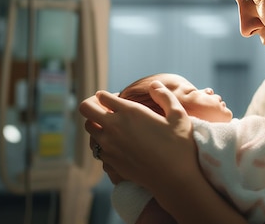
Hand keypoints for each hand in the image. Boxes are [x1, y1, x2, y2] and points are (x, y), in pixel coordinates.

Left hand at [79, 81, 198, 195]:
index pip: (101, 96)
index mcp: (129, 112)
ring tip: (110, 126)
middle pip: (86, 109)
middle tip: (104, 108)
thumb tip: (154, 85)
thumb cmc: (179, 145)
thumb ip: (165, 96)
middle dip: (92, 104)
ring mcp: (109, 146)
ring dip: (96, 124)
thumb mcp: (178, 115)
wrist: (174, 179)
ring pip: (88, 129)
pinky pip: (95, 147)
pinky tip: (114, 143)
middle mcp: (114, 127)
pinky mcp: (110, 162)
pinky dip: (101, 142)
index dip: (106, 95)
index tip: (115, 98)